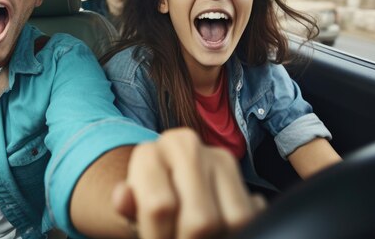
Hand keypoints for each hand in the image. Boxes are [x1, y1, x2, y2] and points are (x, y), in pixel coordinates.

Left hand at [113, 128, 264, 238]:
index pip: (160, 206)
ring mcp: (218, 158)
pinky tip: (217, 230)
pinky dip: (238, 230)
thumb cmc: (144, 202)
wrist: (165, 186)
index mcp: (151, 151)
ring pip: (234, 220)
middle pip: (200, 219)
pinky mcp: (242, 175)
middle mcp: (186, 145)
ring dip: (217, 236)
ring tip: (193, 235)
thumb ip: (127, 205)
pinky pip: (252, 216)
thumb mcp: (130, 206)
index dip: (158, 235)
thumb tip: (122, 197)